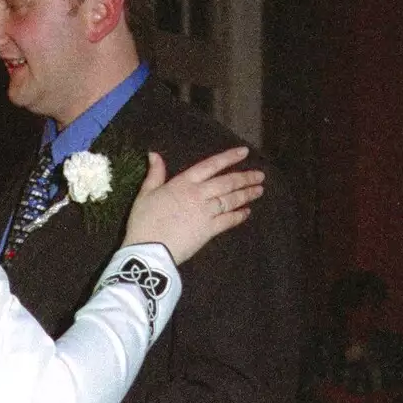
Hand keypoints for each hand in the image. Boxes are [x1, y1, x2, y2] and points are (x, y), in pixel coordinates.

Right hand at [122, 147, 263, 263]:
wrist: (148, 250)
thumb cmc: (143, 222)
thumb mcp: (145, 194)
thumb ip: (154, 174)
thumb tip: (155, 154)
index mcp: (183, 183)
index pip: (211, 165)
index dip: (229, 158)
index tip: (244, 152)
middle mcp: (198, 194)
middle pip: (227, 183)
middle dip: (245, 178)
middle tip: (260, 175)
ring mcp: (206, 213)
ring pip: (231, 200)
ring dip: (247, 194)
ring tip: (259, 190)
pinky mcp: (209, 231)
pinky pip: (228, 220)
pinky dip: (239, 215)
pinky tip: (247, 212)